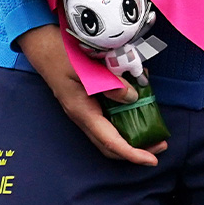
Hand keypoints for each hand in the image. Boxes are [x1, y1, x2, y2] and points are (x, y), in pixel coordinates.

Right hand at [16, 25, 165, 164]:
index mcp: (82, 112)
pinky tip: (140, 102)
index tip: (152, 161)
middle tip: (160, 144)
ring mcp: (84, 109)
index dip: (132, 154)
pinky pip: (108, 116)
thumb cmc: (62, 55)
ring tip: (155, 129)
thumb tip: (132, 97)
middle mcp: (83, 116)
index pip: (110, 142)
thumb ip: (110, 84)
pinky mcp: (87, 101)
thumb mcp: (86, 68)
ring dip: (132, 134)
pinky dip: (126, 115)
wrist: (43, 43)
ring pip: (110, 132)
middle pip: (110, 144)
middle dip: (136, 150)